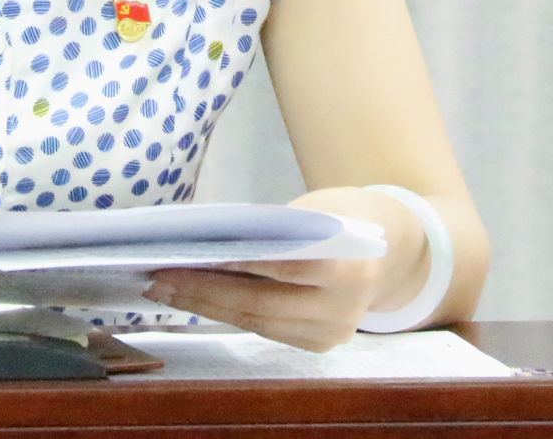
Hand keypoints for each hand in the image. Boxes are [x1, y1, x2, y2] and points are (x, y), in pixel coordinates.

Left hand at [139, 189, 423, 351]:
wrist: (394, 248)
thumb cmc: (346, 215)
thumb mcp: (321, 207)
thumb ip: (280, 229)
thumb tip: (217, 242)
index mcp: (351, 266)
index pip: (285, 269)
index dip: (236, 266)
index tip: (188, 257)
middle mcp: (344, 309)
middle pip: (262, 304)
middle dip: (204, 291)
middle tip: (158, 277)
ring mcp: (333, 334)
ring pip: (257, 323)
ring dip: (206, 306)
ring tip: (164, 289)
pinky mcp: (320, 345)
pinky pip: (265, 329)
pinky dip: (227, 313)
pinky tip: (195, 298)